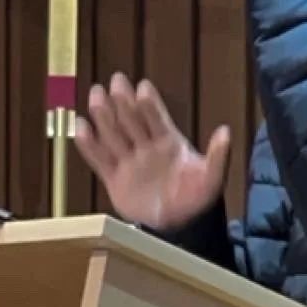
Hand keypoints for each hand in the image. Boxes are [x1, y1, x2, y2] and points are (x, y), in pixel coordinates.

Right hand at [75, 74, 229, 230]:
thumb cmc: (195, 198)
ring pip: (113, 134)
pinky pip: (99, 159)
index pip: (157, 118)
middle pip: (132, 120)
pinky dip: (89, 145)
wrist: (177, 225)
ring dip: (104, 115)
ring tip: (96, 96)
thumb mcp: (212, 179)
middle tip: (117, 81)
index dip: (150, 104)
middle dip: (124, 101)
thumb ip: (218, 157)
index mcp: (168, 141)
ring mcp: (129, 161)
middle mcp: (146, 146)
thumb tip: (226, 133)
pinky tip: (81, 127)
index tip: (143, 87)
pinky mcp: (114, 178)